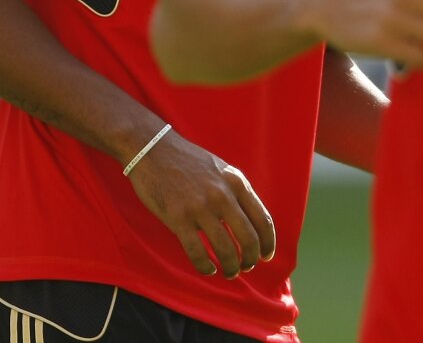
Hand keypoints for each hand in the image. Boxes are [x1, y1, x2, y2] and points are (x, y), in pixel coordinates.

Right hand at [125, 128, 274, 276]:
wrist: (154, 150)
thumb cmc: (189, 161)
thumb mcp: (222, 170)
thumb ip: (237, 192)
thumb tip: (251, 222)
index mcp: (237, 182)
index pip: (262, 219)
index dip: (267, 243)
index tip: (266, 256)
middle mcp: (223, 196)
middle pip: (248, 238)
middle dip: (251, 259)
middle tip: (247, 267)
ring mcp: (200, 208)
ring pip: (225, 249)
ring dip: (231, 267)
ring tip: (229, 272)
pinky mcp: (178, 219)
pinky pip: (197, 253)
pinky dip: (206, 267)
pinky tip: (208, 269)